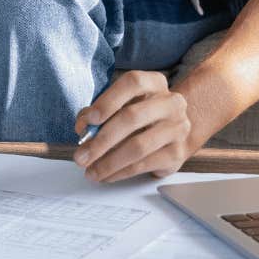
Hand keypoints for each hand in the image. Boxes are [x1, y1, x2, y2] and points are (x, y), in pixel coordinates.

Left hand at [72, 70, 202, 182]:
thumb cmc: (143, 116)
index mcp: (155, 83)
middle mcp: (170, 103)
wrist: (176, 133)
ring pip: (138, 146)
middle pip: (132, 117)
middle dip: (101, 140)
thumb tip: (84, 127)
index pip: (133, 83)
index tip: (89, 120)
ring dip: (109, 162)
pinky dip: (120, 172)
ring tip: (91, 171)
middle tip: (81, 156)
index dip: (108, 101)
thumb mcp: (124, 105)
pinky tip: (107, 175)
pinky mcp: (177, 153)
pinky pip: (144, 164)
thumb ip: (101, 112)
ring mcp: (177, 128)